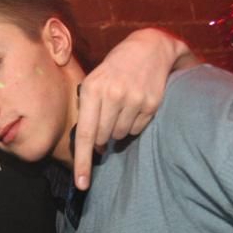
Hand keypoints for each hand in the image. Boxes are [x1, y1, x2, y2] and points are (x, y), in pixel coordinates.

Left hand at [73, 28, 198, 189]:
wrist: (149, 48)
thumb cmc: (115, 69)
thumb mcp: (95, 81)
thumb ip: (89, 111)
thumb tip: (91, 146)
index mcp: (92, 89)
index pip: (85, 134)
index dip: (82, 162)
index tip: (82, 184)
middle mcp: (112, 95)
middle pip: (102, 138)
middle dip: (101, 137)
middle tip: (107, 117)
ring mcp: (133, 99)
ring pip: (120, 135)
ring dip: (118, 129)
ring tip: (122, 106)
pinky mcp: (151, 104)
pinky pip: (137, 129)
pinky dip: (134, 123)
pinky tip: (135, 105)